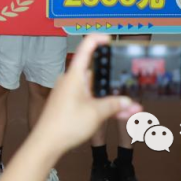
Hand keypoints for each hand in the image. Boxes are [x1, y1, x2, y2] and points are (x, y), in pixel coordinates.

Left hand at [34, 34, 141, 154]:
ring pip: (96, 91)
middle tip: (133, 88)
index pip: (86, 48)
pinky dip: (104, 106)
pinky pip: (91, 101)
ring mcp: (71, 92)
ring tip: (134, 110)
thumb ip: (114, 105)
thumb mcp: (96, 113)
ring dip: (113, 100)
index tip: (110, 39)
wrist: (47, 142)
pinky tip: (121, 115)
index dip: (98, 39)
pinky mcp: (71, 104)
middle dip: (116, 84)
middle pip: (97, 76)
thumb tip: (128, 102)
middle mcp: (72, 80)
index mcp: (75, 75)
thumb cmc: (66, 123)